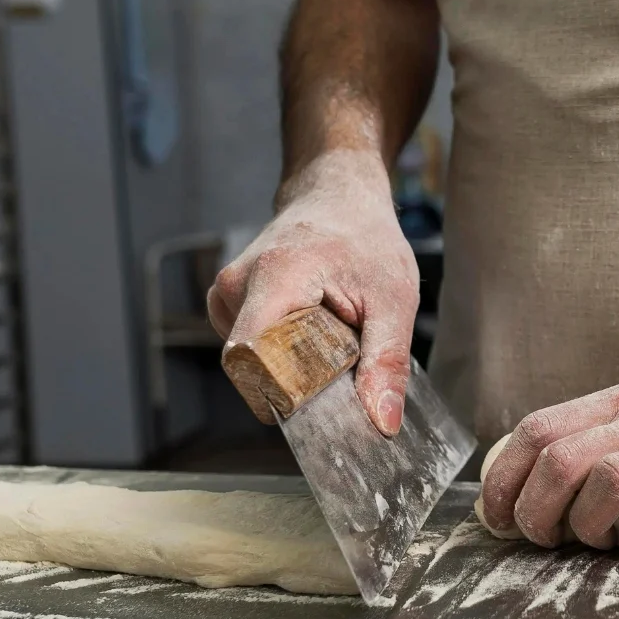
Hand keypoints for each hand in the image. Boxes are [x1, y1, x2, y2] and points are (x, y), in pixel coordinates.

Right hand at [207, 151, 418, 435]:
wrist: (338, 195)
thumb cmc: (365, 239)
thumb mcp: (393, 300)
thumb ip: (387, 361)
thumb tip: (382, 423)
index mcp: (275, 278)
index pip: (253, 361)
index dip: (286, 394)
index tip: (325, 398)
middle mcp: (236, 286)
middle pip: (253, 369)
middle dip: (299, 380)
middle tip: (342, 354)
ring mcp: (225, 294)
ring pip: (252, 363)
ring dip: (293, 363)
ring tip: (328, 329)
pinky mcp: (227, 302)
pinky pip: (251, 349)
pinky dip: (283, 351)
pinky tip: (309, 325)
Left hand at [478, 331, 618, 553]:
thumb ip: (607, 432)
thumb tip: (541, 477)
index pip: (538, 430)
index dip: (504, 479)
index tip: (498, 516)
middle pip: (561, 461)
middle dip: (535, 512)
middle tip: (542, 539)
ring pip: (605, 485)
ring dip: (584, 527)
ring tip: (596, 541)